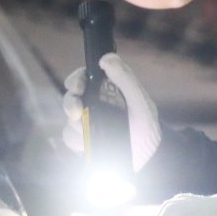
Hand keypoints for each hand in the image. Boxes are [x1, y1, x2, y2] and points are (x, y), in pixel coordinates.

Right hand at [62, 52, 161, 171]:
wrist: (147, 157)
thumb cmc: (146, 125)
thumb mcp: (140, 101)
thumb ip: (125, 79)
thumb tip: (106, 58)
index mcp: (106, 89)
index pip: (83, 77)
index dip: (76, 80)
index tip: (77, 88)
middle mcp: (93, 103)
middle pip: (70, 97)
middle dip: (71, 104)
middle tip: (77, 113)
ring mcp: (87, 122)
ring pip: (69, 119)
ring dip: (77, 125)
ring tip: (91, 132)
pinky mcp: (83, 140)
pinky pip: (70, 138)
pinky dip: (78, 141)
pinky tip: (89, 144)